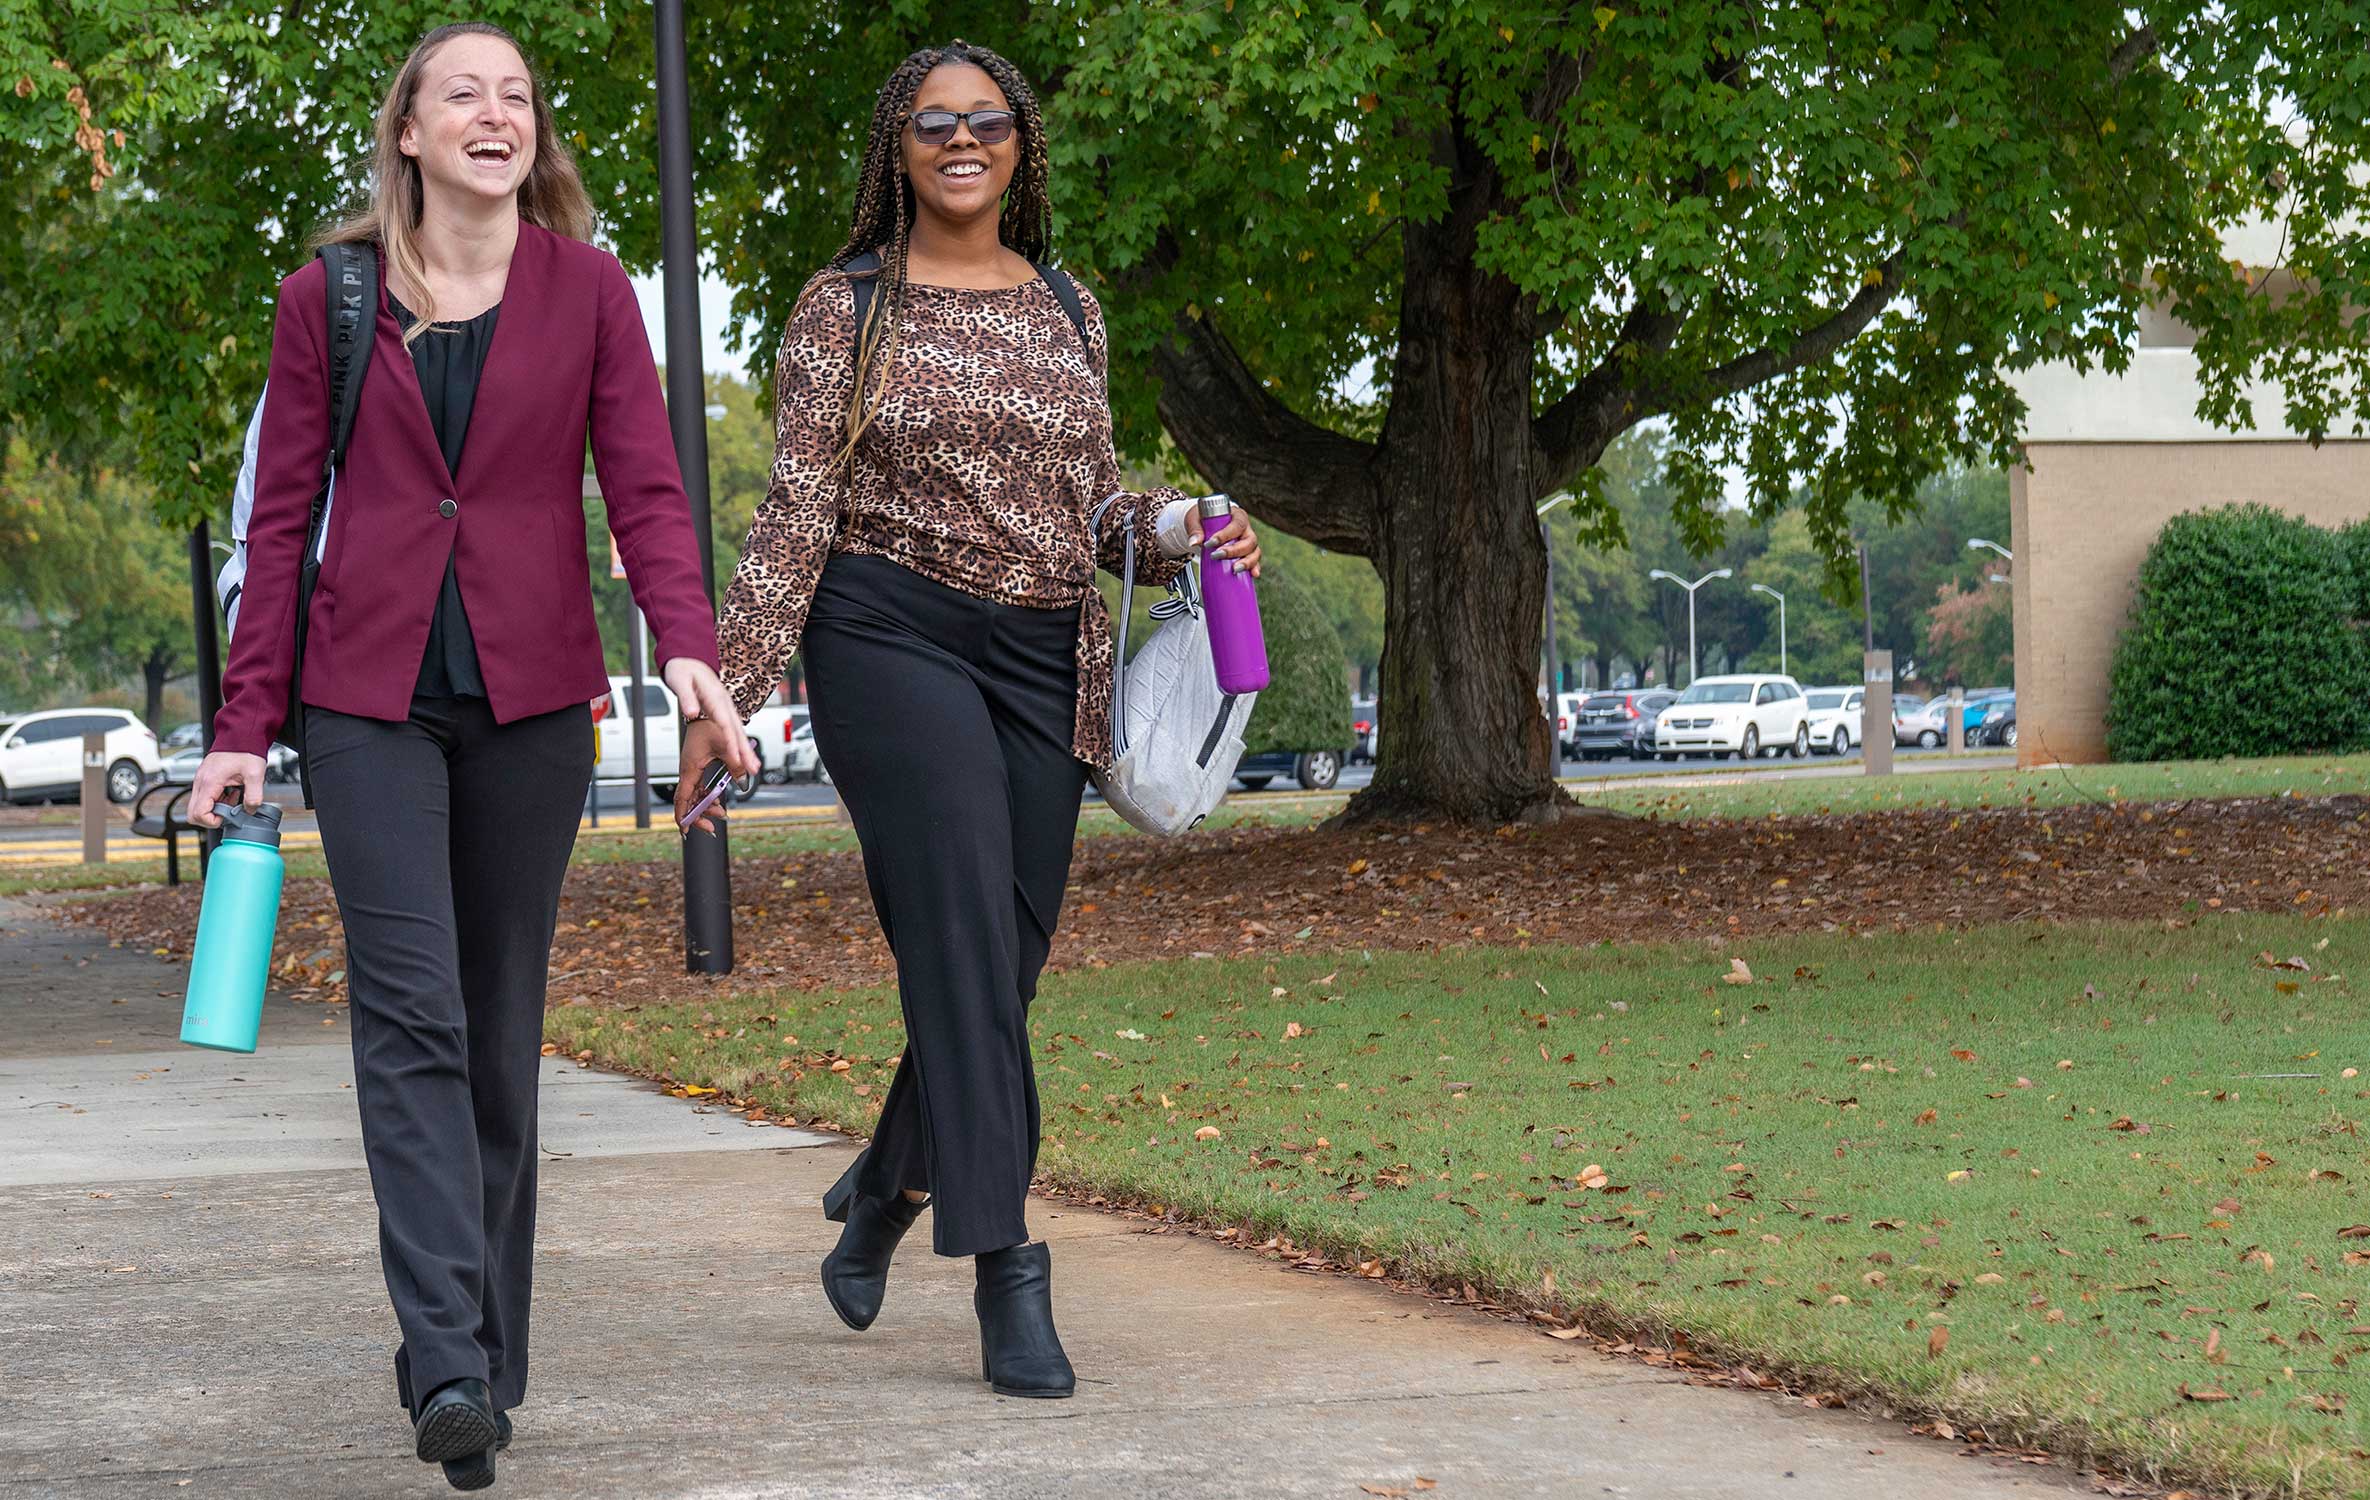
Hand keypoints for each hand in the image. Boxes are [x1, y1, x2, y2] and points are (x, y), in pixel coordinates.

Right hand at [189, 751, 268, 827]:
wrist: (241, 735)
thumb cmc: (246, 750)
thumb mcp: (255, 774)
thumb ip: (254, 796)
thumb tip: (250, 810)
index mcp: (209, 782)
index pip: (198, 814)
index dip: (213, 821)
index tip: (228, 817)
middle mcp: (200, 782)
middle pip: (193, 813)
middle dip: (211, 818)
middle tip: (230, 811)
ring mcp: (200, 780)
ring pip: (198, 806)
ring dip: (215, 809)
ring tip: (233, 799)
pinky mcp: (205, 779)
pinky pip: (204, 798)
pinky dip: (216, 801)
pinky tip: (231, 794)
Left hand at [660, 658, 760, 778]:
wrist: (688, 659)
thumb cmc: (683, 669)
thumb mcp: (680, 681)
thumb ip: (686, 698)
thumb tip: (691, 713)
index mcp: (714, 696)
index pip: (725, 723)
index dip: (731, 742)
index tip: (736, 758)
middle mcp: (724, 702)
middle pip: (737, 730)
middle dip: (746, 750)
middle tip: (754, 768)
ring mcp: (726, 706)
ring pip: (738, 730)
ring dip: (746, 749)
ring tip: (753, 766)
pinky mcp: (723, 709)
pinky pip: (734, 728)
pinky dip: (740, 742)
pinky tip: (743, 753)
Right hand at [672, 716, 744, 835]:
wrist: (706, 713)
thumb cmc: (710, 726)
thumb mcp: (727, 747)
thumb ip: (736, 767)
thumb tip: (744, 782)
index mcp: (690, 769)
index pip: (682, 799)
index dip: (683, 816)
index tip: (686, 830)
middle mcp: (688, 772)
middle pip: (688, 801)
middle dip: (699, 815)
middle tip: (712, 826)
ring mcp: (692, 771)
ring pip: (695, 796)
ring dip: (706, 806)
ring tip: (722, 812)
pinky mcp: (697, 768)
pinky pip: (699, 787)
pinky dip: (707, 796)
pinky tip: (718, 800)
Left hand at [1198, 504, 1261, 578]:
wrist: (1204, 525)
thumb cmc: (1203, 520)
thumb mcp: (1195, 520)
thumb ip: (1195, 530)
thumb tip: (1193, 542)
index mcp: (1237, 516)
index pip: (1237, 525)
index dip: (1226, 535)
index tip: (1210, 543)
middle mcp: (1246, 529)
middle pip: (1249, 540)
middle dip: (1234, 551)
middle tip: (1216, 556)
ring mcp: (1249, 542)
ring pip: (1255, 552)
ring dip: (1247, 562)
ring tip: (1235, 569)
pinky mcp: (1247, 554)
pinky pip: (1255, 562)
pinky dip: (1254, 568)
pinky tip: (1252, 574)